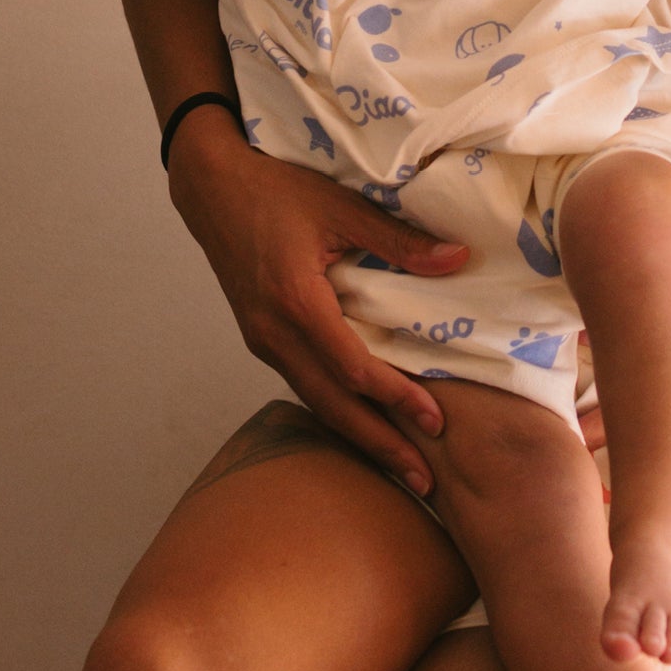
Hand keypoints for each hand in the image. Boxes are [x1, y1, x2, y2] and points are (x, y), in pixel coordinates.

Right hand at [166, 110, 470, 493]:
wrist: (212, 187)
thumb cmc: (276, 189)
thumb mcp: (342, 207)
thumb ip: (399, 240)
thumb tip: (458, 259)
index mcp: (296, 302)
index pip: (352, 369)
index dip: (396, 399)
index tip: (435, 422)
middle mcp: (274, 333)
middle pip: (332, 405)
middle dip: (379, 445)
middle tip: (424, 483)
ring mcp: (262, 339)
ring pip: (314, 400)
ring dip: (357, 434)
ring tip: (398, 466)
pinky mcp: (260, 336)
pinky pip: (301, 383)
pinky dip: (334, 408)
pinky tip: (360, 421)